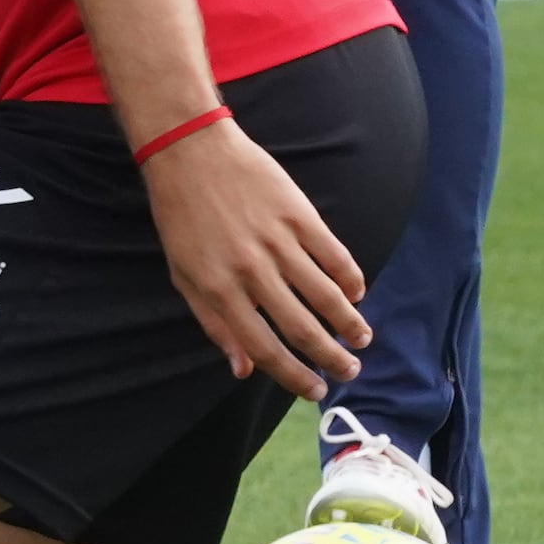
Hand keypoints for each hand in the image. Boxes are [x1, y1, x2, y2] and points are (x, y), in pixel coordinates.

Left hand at [144, 119, 366, 397]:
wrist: (190, 153)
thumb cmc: (182, 218)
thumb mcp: (184, 276)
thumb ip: (214, 325)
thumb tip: (243, 370)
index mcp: (219, 291)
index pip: (264, 348)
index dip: (293, 375)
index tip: (315, 391)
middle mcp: (252, 271)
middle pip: (302, 328)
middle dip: (331, 357)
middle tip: (350, 371)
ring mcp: (278, 242)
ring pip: (325, 295)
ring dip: (349, 323)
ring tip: (362, 339)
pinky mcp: (298, 214)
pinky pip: (333, 255)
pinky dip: (349, 278)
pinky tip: (357, 294)